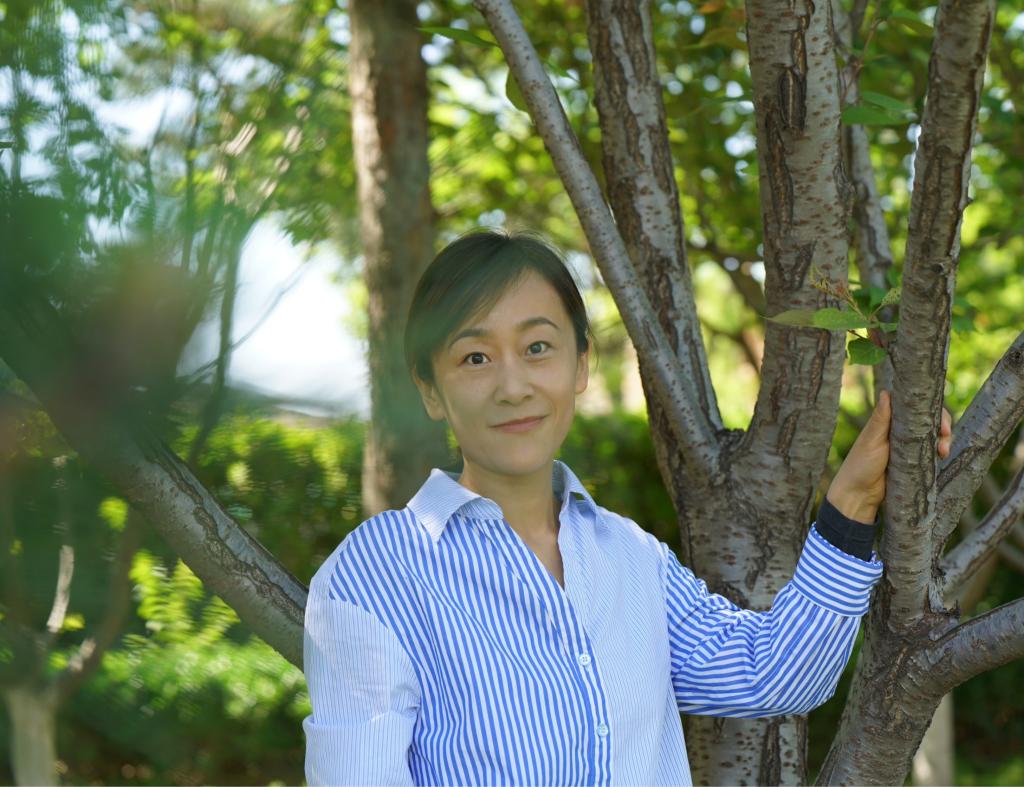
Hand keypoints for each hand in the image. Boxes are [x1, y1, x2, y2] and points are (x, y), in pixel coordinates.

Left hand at [826, 390, 952, 522]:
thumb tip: (886, 392)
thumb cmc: (860, 465)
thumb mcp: (871, 440)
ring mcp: (909, 447)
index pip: (914, 407)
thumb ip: (880, 419)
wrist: (860, 495)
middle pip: (929, 420)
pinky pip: (932, 452)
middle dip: (942, 425)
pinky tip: (942, 456)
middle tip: (945, 435)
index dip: (929, 408)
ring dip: (944, 440)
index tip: (938, 417)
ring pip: (934, 436)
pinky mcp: (916, 461)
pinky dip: (940, 451)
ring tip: (943, 451)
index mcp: (889, 422)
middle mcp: (901, 431)